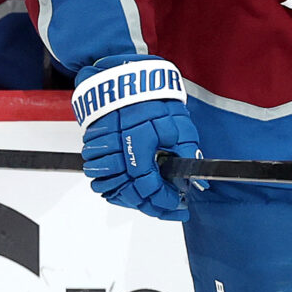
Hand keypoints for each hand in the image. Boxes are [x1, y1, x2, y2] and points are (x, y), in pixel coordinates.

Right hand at [74, 53, 200, 220]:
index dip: (165, 201)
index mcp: (140, 148)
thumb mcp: (179, 123)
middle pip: (131, 195)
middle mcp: (118, 153)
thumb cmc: (152, 100)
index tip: (178, 205)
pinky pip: (102, 180)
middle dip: (153, 207)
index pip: (150, 188)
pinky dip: (117, 189)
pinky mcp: (95, 150)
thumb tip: (196, 179)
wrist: (125, 81)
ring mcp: (104, 153)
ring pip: (114, 190)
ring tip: (153, 201)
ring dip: (134, 200)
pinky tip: (134, 188)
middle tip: (170, 209)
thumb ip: (188, 152)